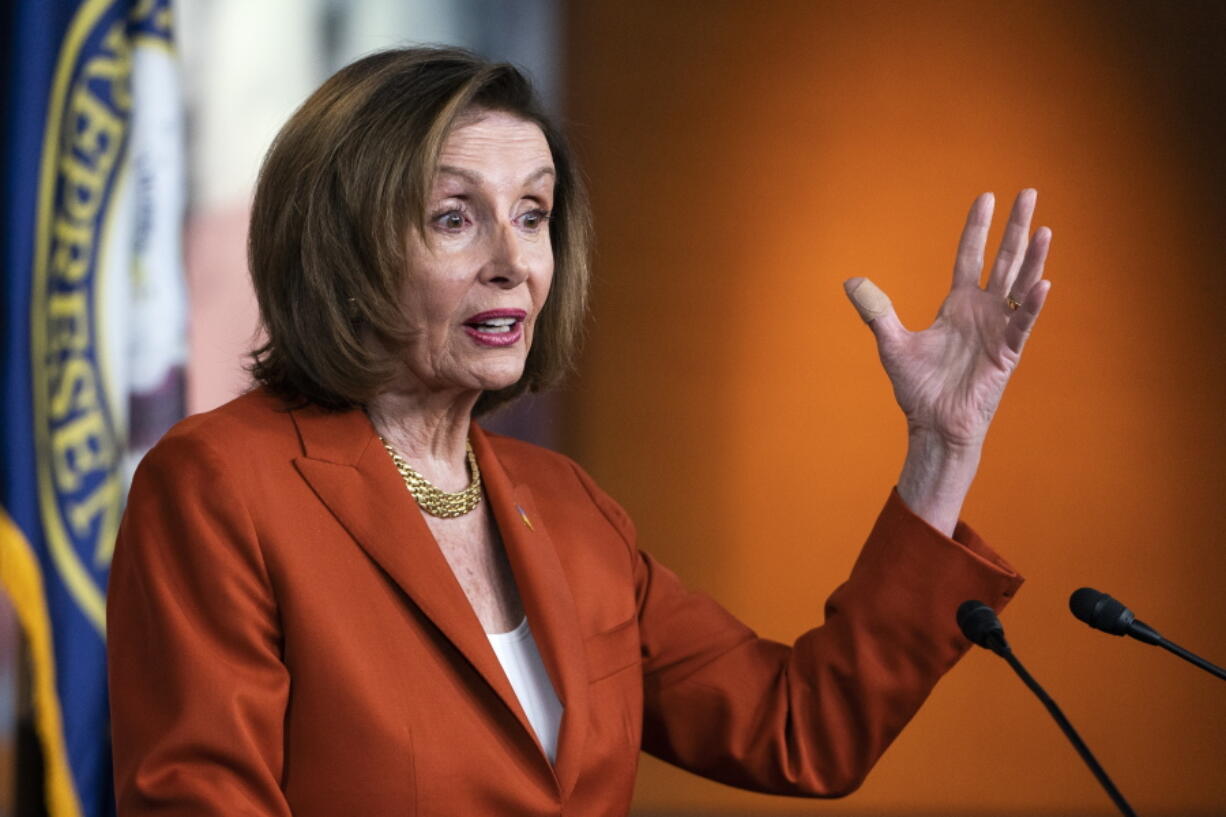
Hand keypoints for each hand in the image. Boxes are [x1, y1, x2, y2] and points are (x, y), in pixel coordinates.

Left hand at [844, 190, 1051, 531]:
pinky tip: (1042, 282)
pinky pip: (1021, 324)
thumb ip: (876, 311)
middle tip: (1029, 192)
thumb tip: (851, 281)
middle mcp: (982, 312)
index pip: (969, 256)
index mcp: (957, 306)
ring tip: (1044, 227)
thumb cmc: (918, 389)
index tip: (985, 198)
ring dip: (1033, 257)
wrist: (933, 425)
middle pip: (1003, 260)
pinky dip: (1030, 305)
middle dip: (1015, 227)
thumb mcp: (891, 343)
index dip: (977, 228)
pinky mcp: (1007, 353)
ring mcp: (998, 330)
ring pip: (1019, 285)